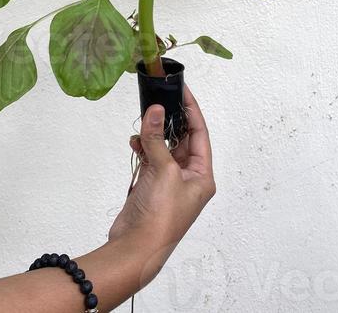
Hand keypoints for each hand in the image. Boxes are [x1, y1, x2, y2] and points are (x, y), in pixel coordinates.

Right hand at [108, 86, 215, 270]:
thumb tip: (155, 109)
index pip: (200, 133)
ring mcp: (169, 181)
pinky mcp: (152, 185)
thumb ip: (157, 138)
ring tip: (143, 122)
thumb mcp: (163, 171)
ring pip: (164, 146)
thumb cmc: (160, 216)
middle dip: (169, 120)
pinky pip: (150, 158)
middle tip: (158, 99)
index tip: (182, 90)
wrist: (136, 247)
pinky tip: (135, 142)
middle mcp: (189, 177)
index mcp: (202, 175)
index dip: (191, 110)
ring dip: (153, 134)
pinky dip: (143, 148)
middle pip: (182, 138)